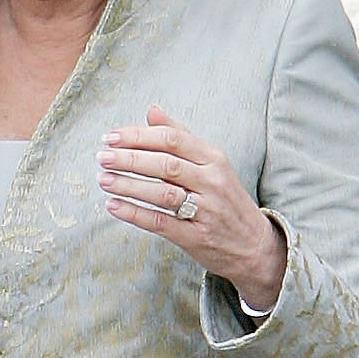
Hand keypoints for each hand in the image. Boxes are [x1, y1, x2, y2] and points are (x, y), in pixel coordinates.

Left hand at [96, 105, 286, 310]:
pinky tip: (114, 205)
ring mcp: (206, 210)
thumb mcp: (211, 163)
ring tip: (103, 179)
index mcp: (214, 158)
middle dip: (130, 158)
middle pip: (165, 164)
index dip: (139, 136)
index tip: (111, 136)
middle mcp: (212, 182)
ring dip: (129, 185)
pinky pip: (161, 223)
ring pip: (162, 193)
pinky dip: (135, 213)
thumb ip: (181, 136)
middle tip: (103, 157)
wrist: (255, 246)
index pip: (172, 139)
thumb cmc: (225, 199)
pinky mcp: (196, 237)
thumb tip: (152, 111)